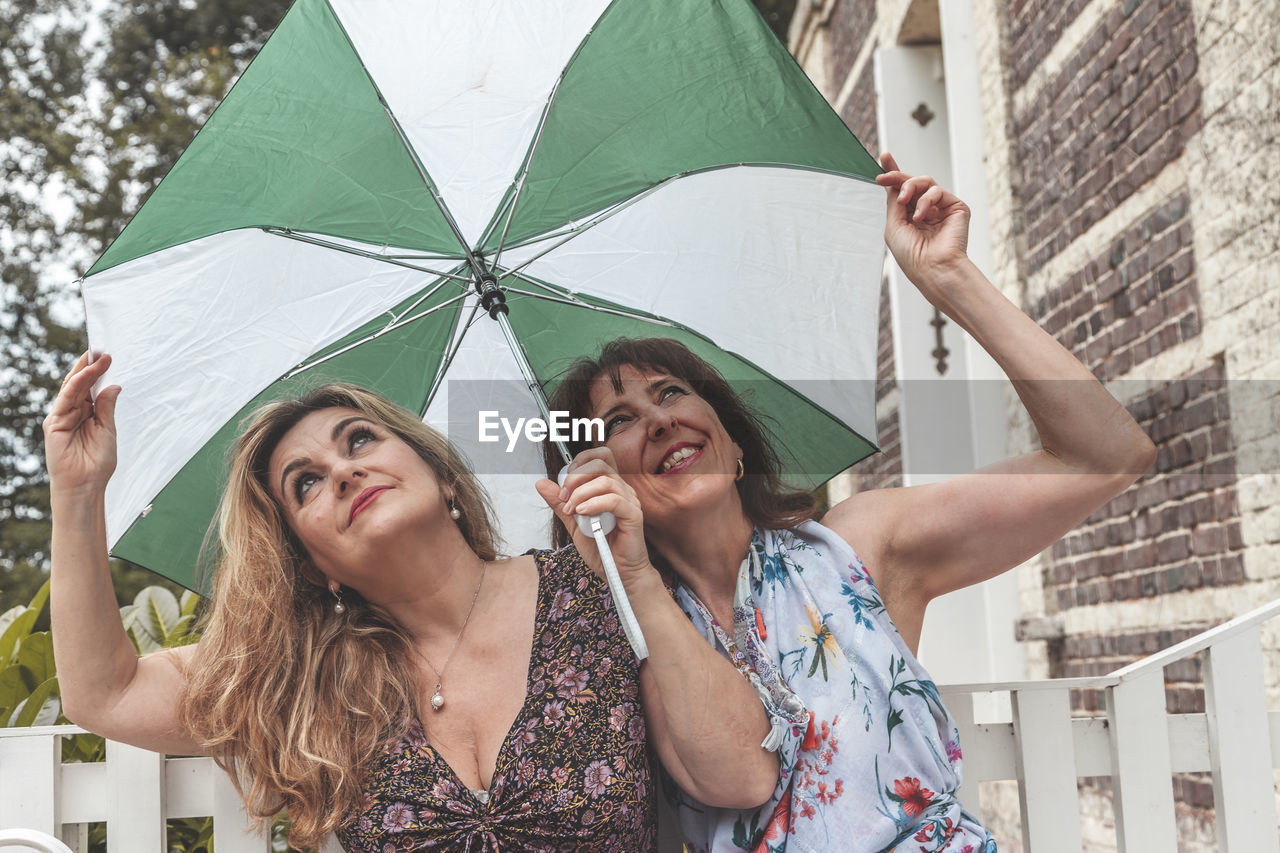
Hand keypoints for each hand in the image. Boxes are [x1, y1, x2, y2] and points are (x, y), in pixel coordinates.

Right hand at [43, 352, 121, 495]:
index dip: (97, 371)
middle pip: (79, 384)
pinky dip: (75, 386)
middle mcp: (72, 412)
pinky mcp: (54, 424)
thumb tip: (113, 385)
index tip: (108, 356)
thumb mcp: (108, 429)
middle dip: (90, 366)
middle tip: (102, 350)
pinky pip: (65, 400)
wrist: (86, 485)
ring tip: (97, 357)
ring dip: (84, 372)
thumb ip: (106, 407)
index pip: (90, 387)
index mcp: (86, 413)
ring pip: (71, 388)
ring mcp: (61, 417)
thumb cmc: (97, 462)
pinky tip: (86, 375)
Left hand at [535, 448, 655, 587]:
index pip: (600, 456)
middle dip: (575, 477)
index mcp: (610, 487)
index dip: (580, 461)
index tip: (565, 482)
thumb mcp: (573, 523)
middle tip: (564, 498)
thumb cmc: (601, 548)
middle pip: (600, 464)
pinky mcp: (634, 515)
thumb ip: (560, 503)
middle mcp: (622, 490)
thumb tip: (541, 483)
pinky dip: (594, 504)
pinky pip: (614, 500)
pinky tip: (583, 513)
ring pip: (606, 481)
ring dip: (581, 494)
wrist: (617, 573)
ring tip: (572, 511)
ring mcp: (630, 501)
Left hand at [875, 152, 971, 300]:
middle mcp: (925, 210)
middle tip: (883, 178)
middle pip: (911, 181)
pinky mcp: (955, 206)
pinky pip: (937, 190)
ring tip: (904, 202)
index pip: (901, 190)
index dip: (893, 172)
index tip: (884, 156)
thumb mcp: (893, 225)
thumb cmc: (911, 254)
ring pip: (924, 181)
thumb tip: (892, 182)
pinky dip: (925, 200)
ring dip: (909, 187)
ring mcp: (941, 207)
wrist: (932, 267)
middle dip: (896, 177)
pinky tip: (920, 216)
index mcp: (909, 216)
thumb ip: (893, 202)